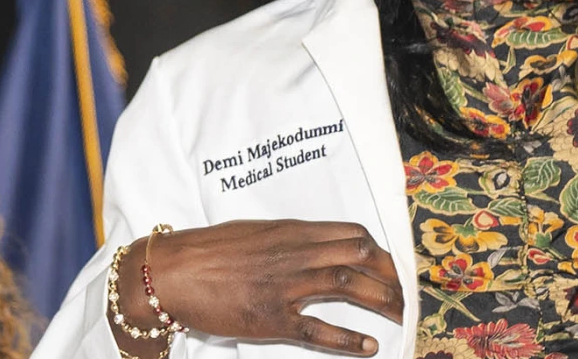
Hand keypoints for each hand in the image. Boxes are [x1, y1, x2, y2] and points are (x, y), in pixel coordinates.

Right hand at [110, 220, 403, 356]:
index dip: (380, 251)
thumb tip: (320, 245)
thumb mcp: (256, 233)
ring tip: (400, 316)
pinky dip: (347, 339)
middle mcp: (294, 254)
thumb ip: (290, 239)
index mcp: (291, 231)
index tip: (391, 266)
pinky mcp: (271, 318)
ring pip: (348, 286)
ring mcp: (284, 286)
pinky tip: (368, 347)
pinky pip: (318, 329)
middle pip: (360, 256)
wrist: (172, 272)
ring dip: (381, 300)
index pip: (352, 234)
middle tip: (404, 294)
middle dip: (390, 275)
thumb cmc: (209, 251)